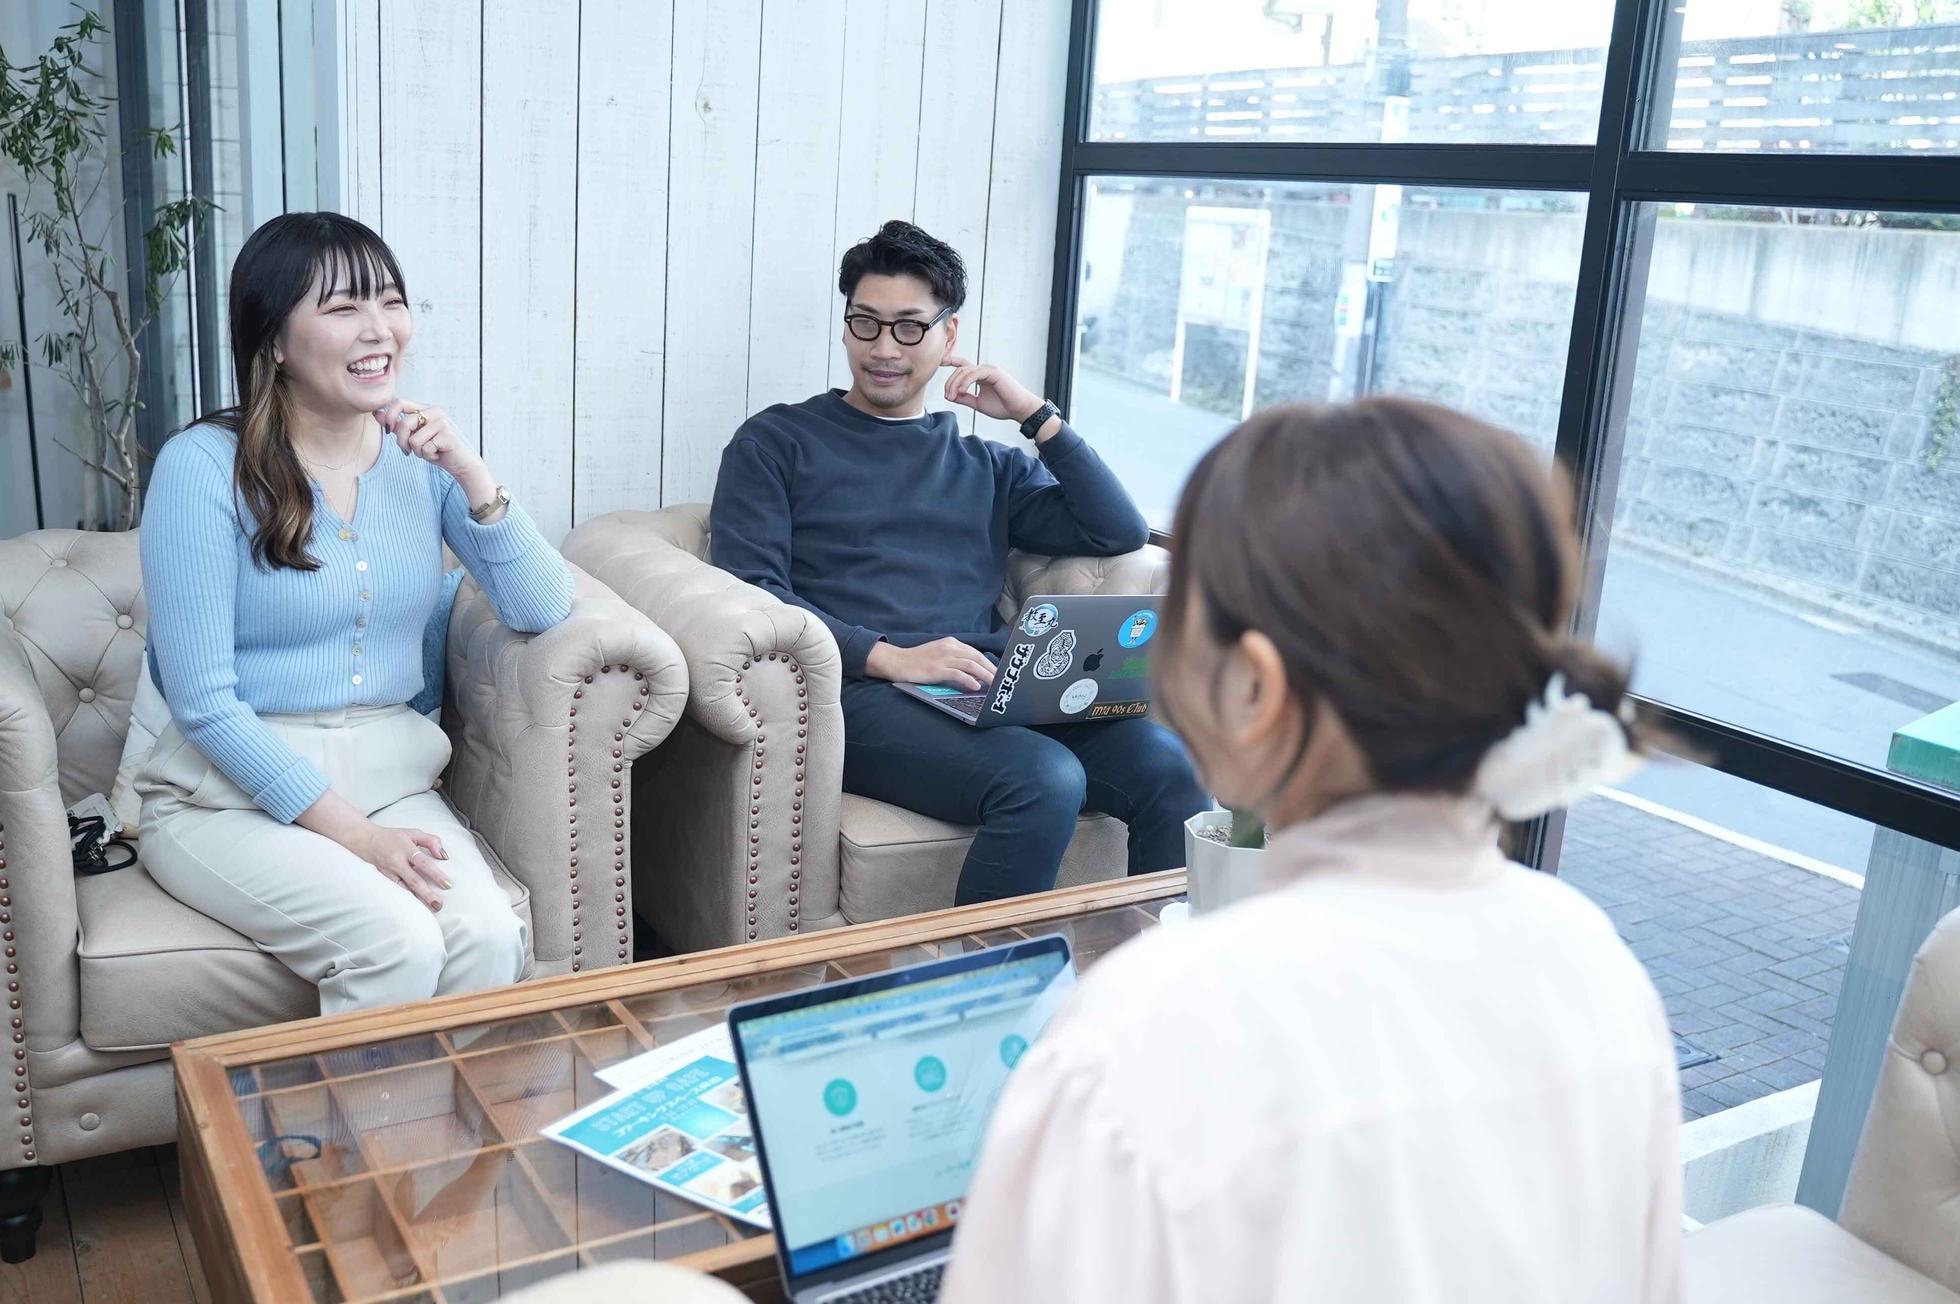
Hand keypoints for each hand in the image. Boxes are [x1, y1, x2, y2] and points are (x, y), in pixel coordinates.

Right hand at [351, 821, 452, 911]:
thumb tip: (443, 855)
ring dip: (417, 900)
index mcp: (406, 849)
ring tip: (430, 909)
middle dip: (427, 894)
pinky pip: (396, 891)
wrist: (364, 839)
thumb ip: (432, 841)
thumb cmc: (392, 837)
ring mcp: (388, 872)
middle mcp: (396, 862)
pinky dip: (405, 899)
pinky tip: (415, 907)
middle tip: (439, 904)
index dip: (436, 874)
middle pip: (414, 881)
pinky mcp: (382, 879)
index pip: (424, 863)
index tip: (448, 884)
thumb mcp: (414, 833)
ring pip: (404, 889)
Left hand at [375, 399, 481, 483]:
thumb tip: (375, 413)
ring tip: (427, 451)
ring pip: (413, 439)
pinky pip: (425, 448)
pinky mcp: (447, 436)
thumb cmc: (436, 448)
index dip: (389, 416)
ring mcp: (442, 423)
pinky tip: (437, 454)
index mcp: (425, 409)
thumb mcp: (413, 435)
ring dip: (416, 451)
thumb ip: (396, 424)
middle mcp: (435, 412)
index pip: (399, 402)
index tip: (389, 430)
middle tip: (408, 450)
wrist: (460, 463)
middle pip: (404, 423)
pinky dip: (428, 456)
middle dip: (401, 441)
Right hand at [866, 638, 997, 692]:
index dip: (988, 663)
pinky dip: (969, 680)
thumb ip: (954, 659)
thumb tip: (972, 673)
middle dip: (991, 669)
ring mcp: (944, 658)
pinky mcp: (937, 669)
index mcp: (951, 643)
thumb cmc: (917, 661)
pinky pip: (958, 673)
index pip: (975, 653)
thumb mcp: (938, 654)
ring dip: (985, 675)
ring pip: (971, 665)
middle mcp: (950, 648)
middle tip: (1001, 680)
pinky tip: (976, 686)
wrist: (897, 662)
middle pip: (976, 657)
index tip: (997, 672)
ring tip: (994, 684)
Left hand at [941, 357, 1042, 424]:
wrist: (1019, 410)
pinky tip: (961, 392)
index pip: (963, 365)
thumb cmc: (1003, 407)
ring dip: (955, 384)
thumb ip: (965, 398)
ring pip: (965, 371)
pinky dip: (965, 382)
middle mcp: (984, 370)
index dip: (951, 360)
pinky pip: (974, 374)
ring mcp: (989, 370)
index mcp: (981, 375)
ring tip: (952, 396)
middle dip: (950, 382)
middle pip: (960, 369)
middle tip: (947, 396)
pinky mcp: (993, 372)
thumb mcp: (978, 404)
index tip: (940, 362)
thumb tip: (951, 396)